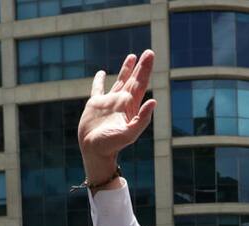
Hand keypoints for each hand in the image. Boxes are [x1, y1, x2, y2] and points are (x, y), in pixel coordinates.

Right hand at [77, 50, 156, 185]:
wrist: (94, 151)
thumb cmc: (112, 145)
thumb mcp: (129, 133)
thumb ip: (142, 119)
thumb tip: (154, 101)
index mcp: (131, 106)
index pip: (141, 83)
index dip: (145, 69)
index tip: (150, 55)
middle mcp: (122, 102)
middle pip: (134, 80)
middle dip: (141, 67)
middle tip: (149, 52)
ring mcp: (109, 103)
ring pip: (119, 81)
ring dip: (126, 69)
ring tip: (132, 56)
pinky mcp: (95, 105)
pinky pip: (98, 89)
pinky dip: (99, 81)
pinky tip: (101, 73)